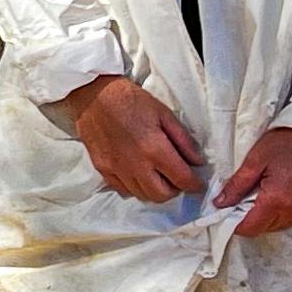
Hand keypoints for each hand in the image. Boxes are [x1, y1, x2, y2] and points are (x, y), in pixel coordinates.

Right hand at [63, 74, 204, 204]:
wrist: (94, 96)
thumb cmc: (132, 100)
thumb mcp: (164, 113)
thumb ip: (183, 140)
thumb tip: (198, 161)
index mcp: (155, 149)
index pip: (182, 179)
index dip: (195, 185)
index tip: (198, 183)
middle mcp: (136, 165)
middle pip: (162, 195)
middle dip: (174, 190)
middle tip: (176, 177)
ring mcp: (117, 170)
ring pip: (142, 196)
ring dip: (155, 190)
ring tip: (158, 176)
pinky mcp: (103, 169)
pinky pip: (123, 190)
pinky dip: (135, 187)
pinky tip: (138, 174)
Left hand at [216, 124, 291, 237]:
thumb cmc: (289, 141)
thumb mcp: (256, 159)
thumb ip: (236, 185)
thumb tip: (219, 203)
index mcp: (277, 199)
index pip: (250, 228)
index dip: (235, 224)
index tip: (227, 212)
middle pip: (265, 228)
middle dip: (251, 218)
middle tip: (245, 196)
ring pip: (280, 225)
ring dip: (268, 216)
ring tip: (264, 192)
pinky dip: (284, 211)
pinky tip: (281, 193)